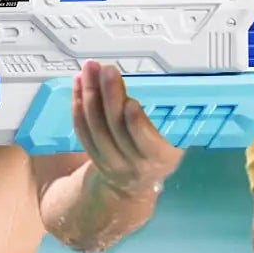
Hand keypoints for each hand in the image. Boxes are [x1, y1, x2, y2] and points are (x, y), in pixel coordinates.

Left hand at [71, 61, 182, 197]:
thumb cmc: (161, 152)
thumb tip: (170, 84)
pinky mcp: (91, 154)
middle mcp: (133, 163)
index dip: (138, 124)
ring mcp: (108, 160)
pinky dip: (78, 104)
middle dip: (110, 96)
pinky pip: (81, 129)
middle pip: (116, 129)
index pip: (147, 143)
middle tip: (107, 71)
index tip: (132, 101)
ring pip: (95, 127)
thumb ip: (171, 119)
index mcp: (160, 158)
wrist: (134, 183)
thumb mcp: (176, 142)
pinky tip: (78, 84)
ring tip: (90, 69)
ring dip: (90, 94)